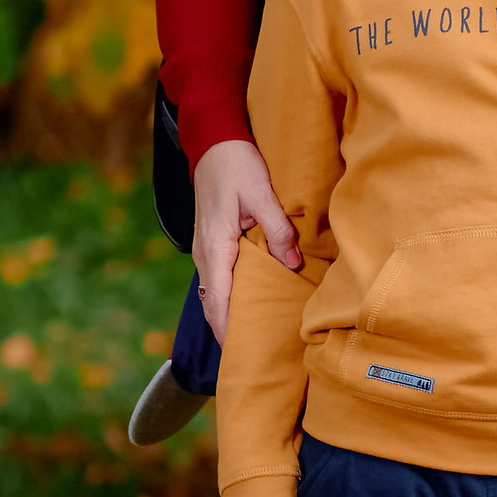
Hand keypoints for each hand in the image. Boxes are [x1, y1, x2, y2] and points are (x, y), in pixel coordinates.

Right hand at [193, 137, 299, 341]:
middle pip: (212, 303)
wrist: (213, 141)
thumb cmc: (235, 164)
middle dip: (227, 330)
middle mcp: (204, 253)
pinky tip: (247, 303)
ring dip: (227, 315)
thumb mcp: (261, 194)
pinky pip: (217, 279)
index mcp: (215, 246)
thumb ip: (277, 230)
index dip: (227, 328)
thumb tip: (293, 264)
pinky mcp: (211, 242)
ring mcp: (205, 248)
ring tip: (251, 336)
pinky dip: (228, 297)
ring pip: (214, 292)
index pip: (218, 299)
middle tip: (250, 354)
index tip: (240, 353)